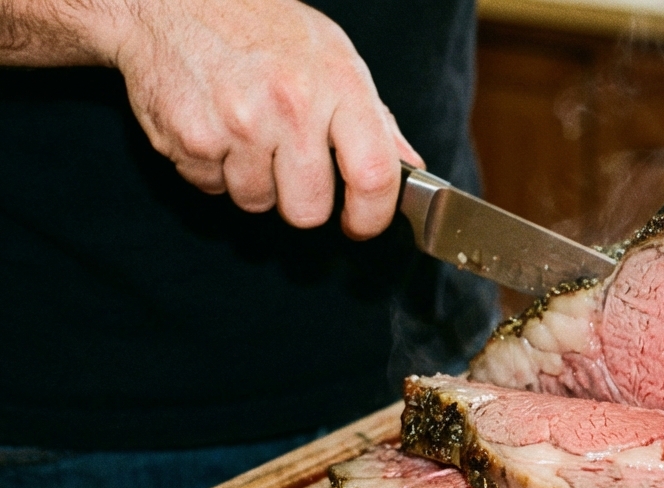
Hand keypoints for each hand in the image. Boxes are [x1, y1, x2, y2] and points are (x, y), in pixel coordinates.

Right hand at [109, 0, 422, 238]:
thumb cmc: (259, 25)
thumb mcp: (332, 55)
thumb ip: (374, 119)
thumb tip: (409, 167)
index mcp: (338, 84)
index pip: (373, 176)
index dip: (372, 216)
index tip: (362, 223)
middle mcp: (291, 105)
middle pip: (308, 210)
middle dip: (302, 201)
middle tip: (291, 166)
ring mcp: (238, 124)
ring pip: (256, 202)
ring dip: (252, 180)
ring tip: (246, 131)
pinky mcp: (190, 138)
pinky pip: (211, 186)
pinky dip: (211, 167)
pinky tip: (214, 126)